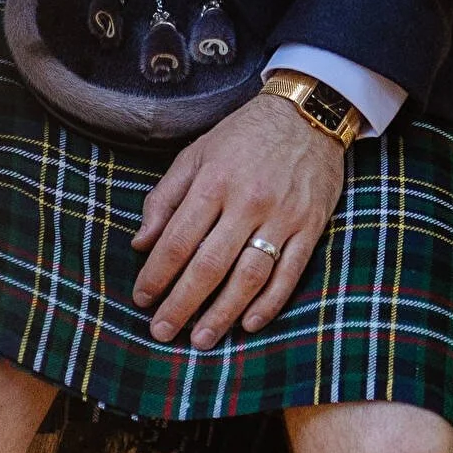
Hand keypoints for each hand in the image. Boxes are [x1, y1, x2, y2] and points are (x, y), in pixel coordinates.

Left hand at [132, 91, 345, 349]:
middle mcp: (247, 202)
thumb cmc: (245, 135)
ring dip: (223, 313)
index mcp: (213, 182)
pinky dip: (269, 303)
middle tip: (162, 331)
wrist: (309, 113)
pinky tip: (248, 323)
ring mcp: (282, 217)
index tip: (142, 299)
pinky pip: (289, 274)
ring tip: (201, 339)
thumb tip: (141, 243)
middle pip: (209, 265)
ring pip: (249, 276)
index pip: (177, 240)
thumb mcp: (197, 153)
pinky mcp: (310, 227)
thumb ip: (166, 198)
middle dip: (182, 304)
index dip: (156, 275)